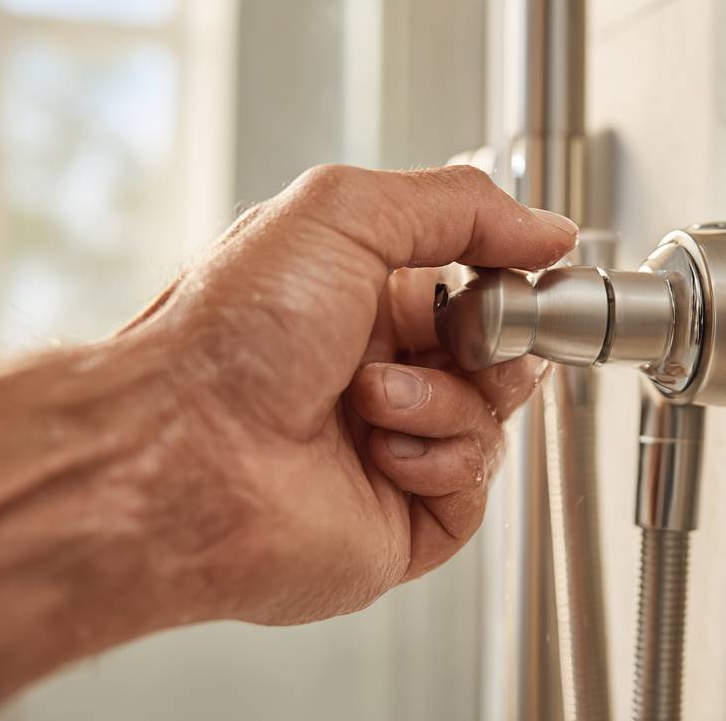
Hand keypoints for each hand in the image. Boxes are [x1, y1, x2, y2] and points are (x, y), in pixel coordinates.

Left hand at [117, 164, 576, 625]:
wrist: (180, 452)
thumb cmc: (230, 332)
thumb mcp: (345, 212)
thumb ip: (458, 206)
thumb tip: (545, 228)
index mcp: (363, 297)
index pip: (480, 284)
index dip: (511, 281)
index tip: (528, 275)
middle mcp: (379, 370)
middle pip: (500, 356)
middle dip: (493, 344)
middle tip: (452, 339)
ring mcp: (391, 447)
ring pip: (492, 422)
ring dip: (446, 402)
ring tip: (373, 400)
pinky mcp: (401, 520)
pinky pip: (475, 490)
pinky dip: (440, 463)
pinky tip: (380, 453)